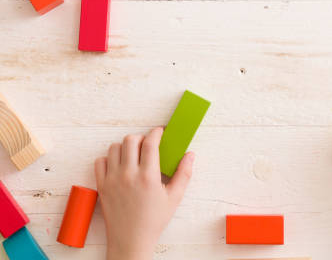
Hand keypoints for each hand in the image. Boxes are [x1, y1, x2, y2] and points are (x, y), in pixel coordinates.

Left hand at [95, 127, 193, 259]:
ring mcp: (112, 179)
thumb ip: (184, 173)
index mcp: (148, 177)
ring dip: (125, 147)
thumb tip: (190, 154)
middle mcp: (128, 175)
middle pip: (130, 140)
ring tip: (134, 155)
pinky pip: (100, 161)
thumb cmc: (154, 220)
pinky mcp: (102, 185)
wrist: (131, 240)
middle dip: (141, 138)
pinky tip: (119, 165)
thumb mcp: (175, 197)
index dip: (156, 133)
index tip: (160, 132)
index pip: (150, 143)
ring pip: (114, 148)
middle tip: (148, 145)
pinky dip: (109, 158)